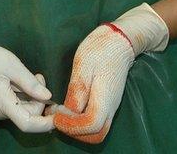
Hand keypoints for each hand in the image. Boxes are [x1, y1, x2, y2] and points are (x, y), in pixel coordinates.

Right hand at [0, 21, 54, 133]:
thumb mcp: (11, 64)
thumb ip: (30, 83)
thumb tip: (48, 96)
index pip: (27, 122)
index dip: (45, 123)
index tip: (59, 117)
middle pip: (24, 114)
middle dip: (36, 98)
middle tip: (38, 76)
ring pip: (16, 111)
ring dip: (26, 97)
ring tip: (23, 76)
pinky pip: (7, 108)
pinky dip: (15, 98)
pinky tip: (12, 82)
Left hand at [54, 4, 168, 143]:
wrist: (120, 40)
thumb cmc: (100, 49)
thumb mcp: (83, 66)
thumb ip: (77, 91)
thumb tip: (68, 112)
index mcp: (105, 99)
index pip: (90, 126)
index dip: (71, 125)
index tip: (56, 114)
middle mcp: (111, 107)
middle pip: (96, 135)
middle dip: (74, 132)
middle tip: (58, 116)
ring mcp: (111, 106)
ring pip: (97, 130)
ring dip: (78, 128)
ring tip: (62, 112)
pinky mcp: (108, 102)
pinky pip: (97, 121)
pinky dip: (82, 122)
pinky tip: (70, 107)